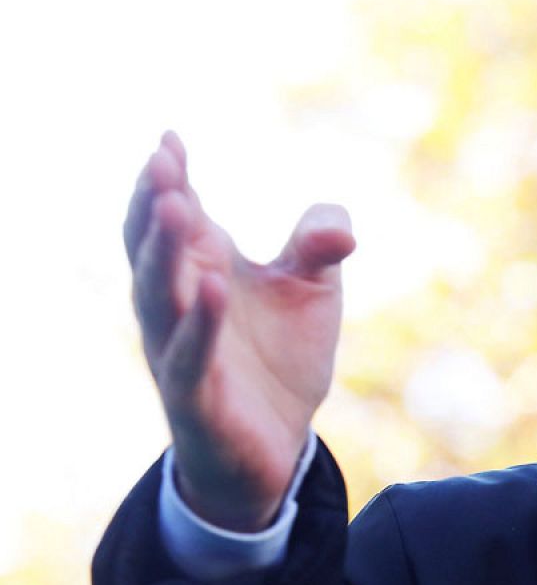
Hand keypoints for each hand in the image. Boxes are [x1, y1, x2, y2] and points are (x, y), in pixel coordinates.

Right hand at [125, 131, 354, 530]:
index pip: (171, 217)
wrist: (278, 446)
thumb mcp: (312, 290)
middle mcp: (178, 306)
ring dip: (162, 251)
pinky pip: (190, 355)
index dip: (167, 178)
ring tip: (175, 206)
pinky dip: (200, 320)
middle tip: (163, 162)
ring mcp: (179, 350)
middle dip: (153, 203)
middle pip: (151, 247)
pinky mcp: (195, 396)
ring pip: (157, 296)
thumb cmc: (279, 358)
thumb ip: (320, 246)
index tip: (171, 138)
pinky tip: (213, 285)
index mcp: (199, 269)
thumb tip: (336, 229)